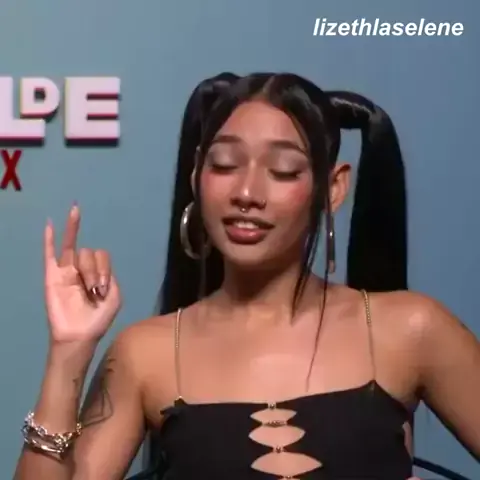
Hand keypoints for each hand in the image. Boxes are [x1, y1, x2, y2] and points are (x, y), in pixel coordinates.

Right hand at [44, 204, 121, 344]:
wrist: (80, 335)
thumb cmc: (98, 318)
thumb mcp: (115, 297)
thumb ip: (111, 278)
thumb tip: (102, 269)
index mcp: (96, 272)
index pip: (101, 255)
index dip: (105, 268)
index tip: (105, 288)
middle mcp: (81, 268)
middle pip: (88, 252)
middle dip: (95, 269)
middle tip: (97, 289)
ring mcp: (65, 271)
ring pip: (74, 251)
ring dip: (86, 268)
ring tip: (88, 288)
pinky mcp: (51, 277)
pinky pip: (49, 253)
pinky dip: (49, 239)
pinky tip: (50, 223)